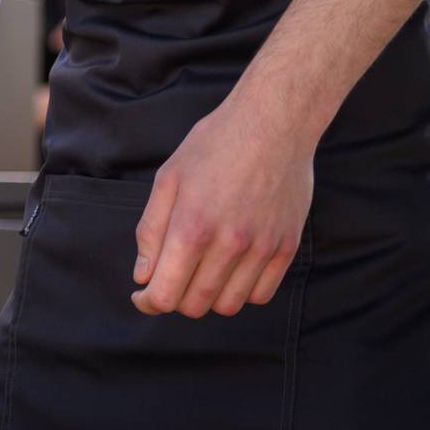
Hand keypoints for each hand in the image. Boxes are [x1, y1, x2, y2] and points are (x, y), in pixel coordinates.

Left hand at [131, 100, 312, 317]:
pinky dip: (242, 291)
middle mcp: (229, 244)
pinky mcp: (287, 247)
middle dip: (175, 299)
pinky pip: (262, 294)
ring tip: (200, 271)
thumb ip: (151, 231)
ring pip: (229, 305)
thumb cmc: (214, 145)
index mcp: (192, 227)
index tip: (142, 295)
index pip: (165, 294)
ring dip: (208, 297)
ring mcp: (262, 249)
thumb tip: (143, 275)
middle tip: (170, 278)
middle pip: (195, 305)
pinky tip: (231, 269)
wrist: (273, 124)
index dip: (148, 302)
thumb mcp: (169, 179)